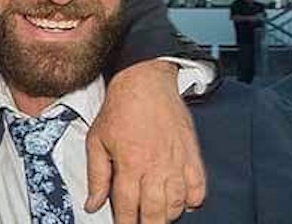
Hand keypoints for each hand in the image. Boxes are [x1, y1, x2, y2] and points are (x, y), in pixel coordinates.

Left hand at [86, 60, 204, 223]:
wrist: (146, 82)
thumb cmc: (120, 109)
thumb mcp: (97, 140)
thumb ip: (96, 176)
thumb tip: (92, 204)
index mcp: (129, 163)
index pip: (126, 206)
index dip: (124, 223)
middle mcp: (155, 166)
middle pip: (154, 212)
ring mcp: (177, 162)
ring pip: (177, 204)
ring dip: (167, 215)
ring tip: (157, 215)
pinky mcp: (192, 155)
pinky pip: (198, 189)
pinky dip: (192, 201)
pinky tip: (181, 202)